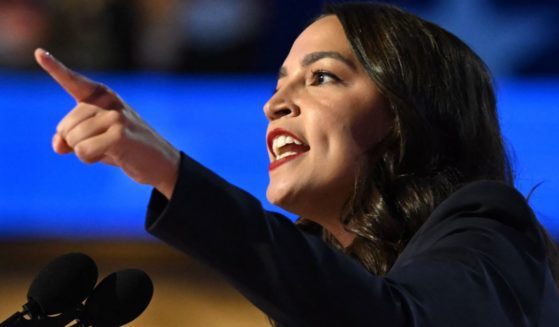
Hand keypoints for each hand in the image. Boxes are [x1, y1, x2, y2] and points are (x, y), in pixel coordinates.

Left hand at [35, 48, 179, 198]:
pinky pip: (83, 151)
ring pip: (73, 140)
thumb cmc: (124, 149)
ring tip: (110, 149)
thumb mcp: (94, 141)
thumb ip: (69, 140)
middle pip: (65, 127)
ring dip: (85, 152)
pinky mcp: (119, 133)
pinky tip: (113, 155)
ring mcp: (115, 115)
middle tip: (103, 144)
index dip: (54, 67)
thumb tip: (58, 145)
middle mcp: (107, 101)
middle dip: (76, 143)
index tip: (39, 53)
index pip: (73, 81)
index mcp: (101, 96)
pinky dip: (91, 159)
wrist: (160, 162)